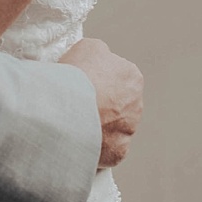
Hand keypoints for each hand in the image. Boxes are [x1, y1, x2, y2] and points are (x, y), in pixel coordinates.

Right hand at [61, 37, 142, 169]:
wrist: (64, 109)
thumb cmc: (76, 76)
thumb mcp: (88, 48)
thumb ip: (101, 55)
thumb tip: (101, 61)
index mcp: (132, 77)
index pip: (118, 80)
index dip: (98, 84)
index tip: (83, 88)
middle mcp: (136, 104)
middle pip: (118, 106)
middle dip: (102, 108)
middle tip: (78, 109)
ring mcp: (128, 130)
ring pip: (114, 130)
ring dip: (99, 129)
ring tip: (75, 127)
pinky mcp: (118, 152)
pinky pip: (108, 151)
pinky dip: (96, 149)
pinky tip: (79, 144)